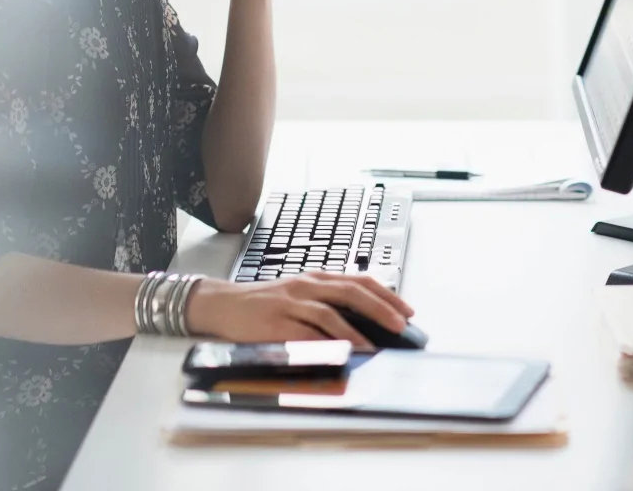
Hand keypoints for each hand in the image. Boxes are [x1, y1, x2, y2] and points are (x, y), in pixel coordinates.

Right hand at [185, 273, 414, 348]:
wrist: (224, 304)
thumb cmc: (265, 303)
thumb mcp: (300, 294)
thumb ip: (328, 301)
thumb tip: (366, 320)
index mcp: (315, 278)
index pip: (358, 281)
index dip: (386, 295)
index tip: (408, 310)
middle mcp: (306, 286)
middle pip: (350, 292)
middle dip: (380, 308)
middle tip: (401, 325)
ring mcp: (290, 303)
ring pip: (329, 313)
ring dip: (354, 331)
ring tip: (374, 347)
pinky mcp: (275, 323)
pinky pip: (304, 334)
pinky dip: (323, 344)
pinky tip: (337, 354)